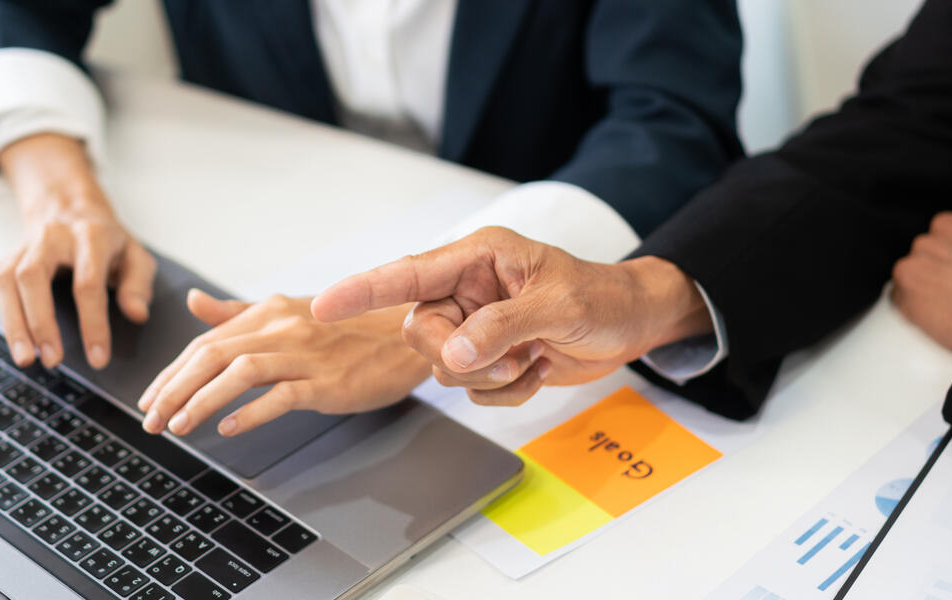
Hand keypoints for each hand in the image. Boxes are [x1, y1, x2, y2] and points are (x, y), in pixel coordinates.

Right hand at [0, 133, 154, 368]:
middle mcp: (50, 239)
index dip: (93, 323)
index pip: (87, 282)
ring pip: (4, 280)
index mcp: (89, 237)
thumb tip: (136, 314)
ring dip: (11, 322)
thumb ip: (138, 284)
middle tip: (51, 360)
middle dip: (40, 321)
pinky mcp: (2, 261)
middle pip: (33, 276)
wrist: (70, 208)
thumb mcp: (135, 255)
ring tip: (25, 359)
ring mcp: (21, 249)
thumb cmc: (107, 241)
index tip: (97, 359)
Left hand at [137, 291, 428, 436]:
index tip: (150, 398)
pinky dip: (252, 412)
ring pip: (240, 372)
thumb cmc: (349, 328)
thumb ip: (238, 312)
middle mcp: (283, 328)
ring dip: (202, 401)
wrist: (407, 333)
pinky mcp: (329, 380)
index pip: (206, 341)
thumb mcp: (290, 312)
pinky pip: (283, 395)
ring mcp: (306, 354)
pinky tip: (229, 428)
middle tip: (149, 419)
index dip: (172, 371)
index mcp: (269, 311)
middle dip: (174, 388)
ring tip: (177, 426)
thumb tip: (193, 301)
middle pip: (213, 354)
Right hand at [311, 227, 713, 405]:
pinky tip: (534, 370)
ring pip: (443, 367)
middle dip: (458, 357)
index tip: (321, 307)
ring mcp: (474, 325)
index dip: (361, 291)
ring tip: (531, 358)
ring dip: (488, 377)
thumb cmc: (600, 297)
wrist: (630, 325)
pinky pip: (470, 388)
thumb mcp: (557, 306)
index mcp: (475, 257)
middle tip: (509, 357)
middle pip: (419, 333)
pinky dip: (503, 391)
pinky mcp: (487, 357)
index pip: (405, 274)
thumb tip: (453, 355)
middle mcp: (466, 289)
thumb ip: (501, 327)